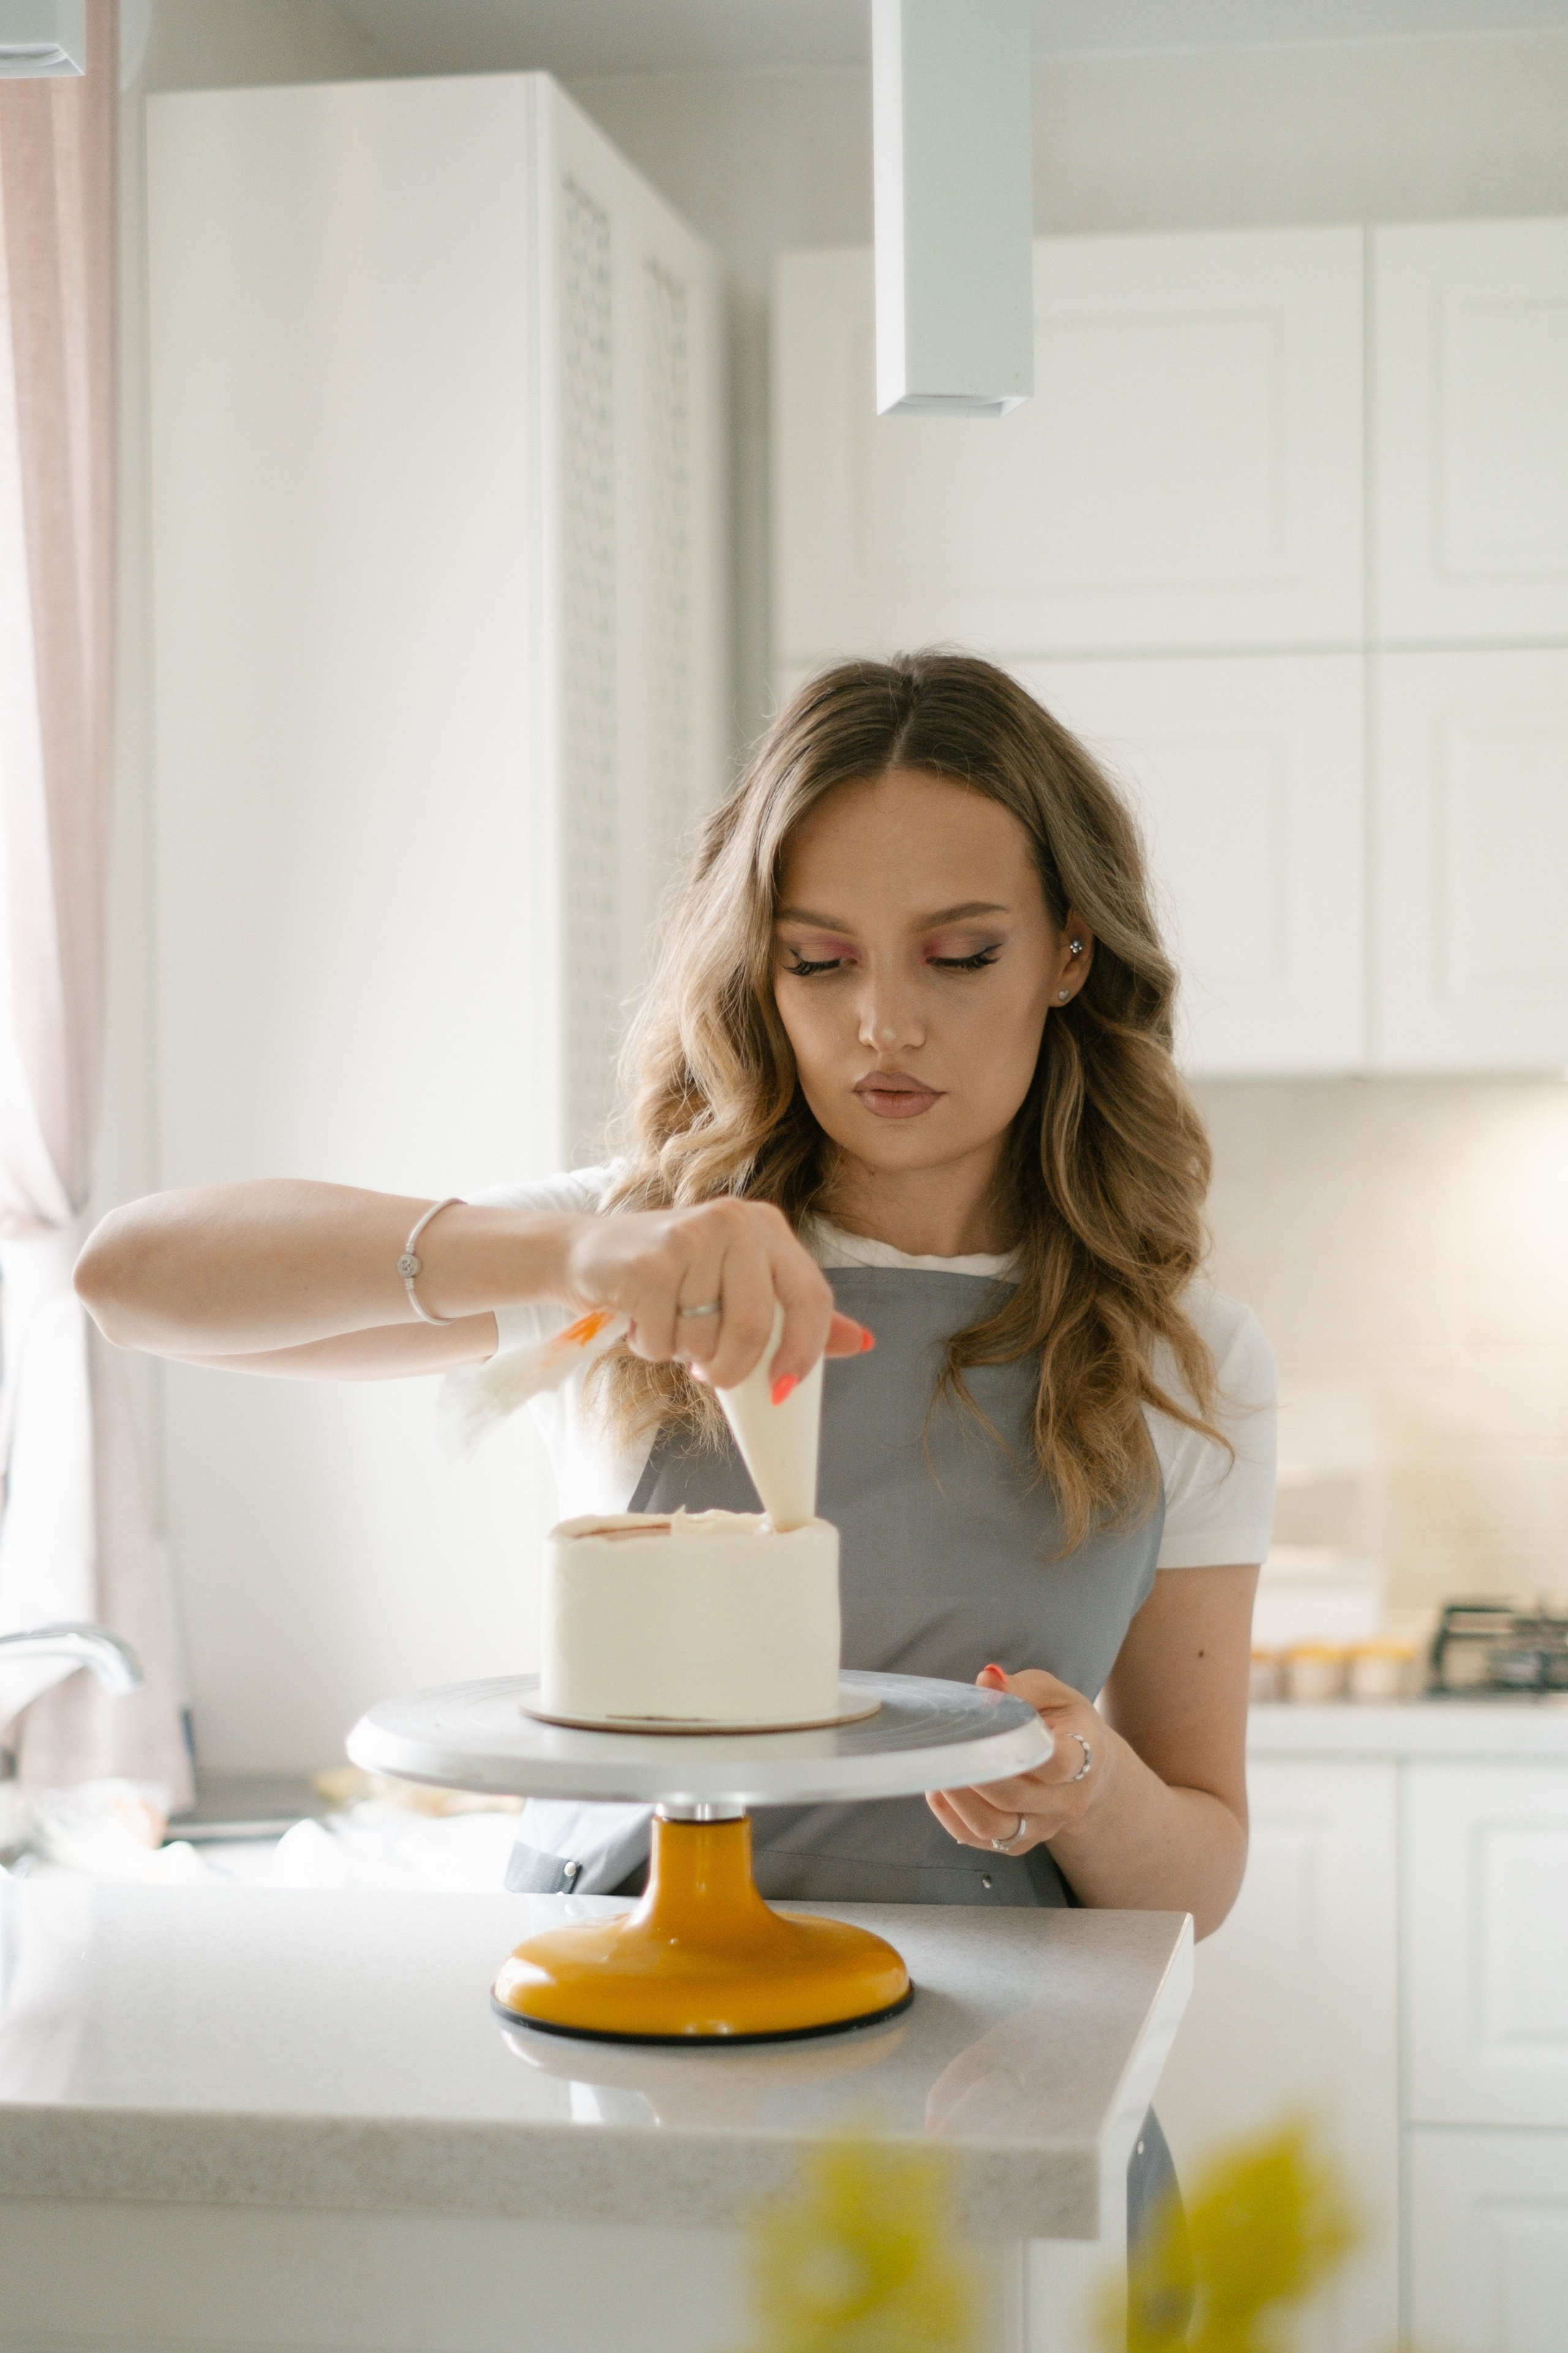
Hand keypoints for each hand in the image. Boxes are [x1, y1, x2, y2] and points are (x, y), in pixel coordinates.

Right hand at [554, 1198, 868, 1390]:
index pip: (811, 1296)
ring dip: (681, 1352)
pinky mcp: (649, 1262)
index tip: (782, 1389)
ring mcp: (690, 1236)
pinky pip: (665, 1340)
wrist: (587, 1254)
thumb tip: (861, 1342)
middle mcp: (735, 1220)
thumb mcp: (740, 1286)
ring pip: (706, 1339)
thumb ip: (796, 1313)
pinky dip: (650, 1345)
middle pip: (759, 1325)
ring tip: (665, 1321)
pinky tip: (640, 1316)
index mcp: (767, 1226)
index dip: (805, 1351)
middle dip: (733, 1367)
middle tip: (709, 1372)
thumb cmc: (673, 1278)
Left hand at [926, 1666, 1107, 1856]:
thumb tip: (987, 1681)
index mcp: (1083, 1756)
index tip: (989, 1732)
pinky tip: (939, 1790)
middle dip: (975, 1772)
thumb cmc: (1063, 1721)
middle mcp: (1067, 1800)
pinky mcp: (1021, 1841)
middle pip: (1016, 1796)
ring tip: (938, 1769)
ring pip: (996, 1827)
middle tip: (944, 1747)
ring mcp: (1044, 1825)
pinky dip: (953, 1818)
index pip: (1058, 1763)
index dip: (1022, 1750)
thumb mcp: (1050, 1693)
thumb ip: (1019, 1687)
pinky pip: (981, 1840)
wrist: (1085, 1769)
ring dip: (960, 1801)